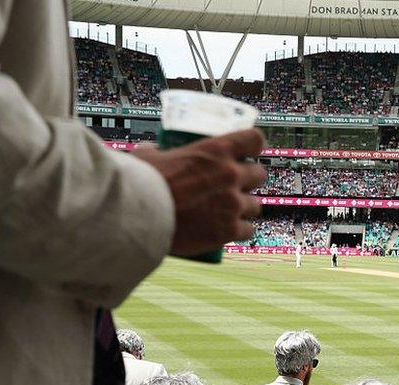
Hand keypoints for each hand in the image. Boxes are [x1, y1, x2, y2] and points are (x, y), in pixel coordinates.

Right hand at [133, 129, 265, 256]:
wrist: (139, 217)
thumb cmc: (140, 183)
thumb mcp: (148, 158)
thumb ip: (156, 152)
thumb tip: (151, 151)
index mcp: (216, 151)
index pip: (254, 139)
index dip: (253, 146)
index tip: (248, 152)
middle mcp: (231, 176)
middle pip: (260, 175)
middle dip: (250, 180)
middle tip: (235, 185)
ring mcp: (233, 204)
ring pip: (255, 205)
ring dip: (245, 207)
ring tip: (230, 211)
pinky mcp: (228, 231)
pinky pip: (249, 231)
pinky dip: (241, 231)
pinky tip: (232, 231)